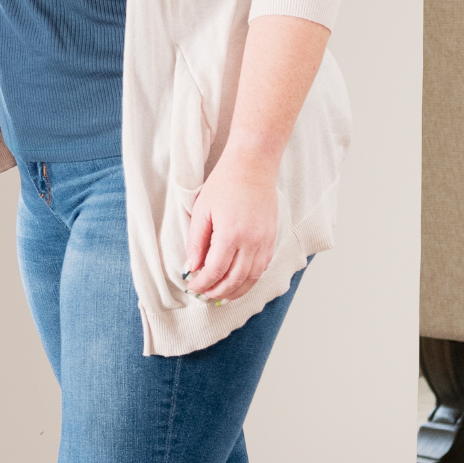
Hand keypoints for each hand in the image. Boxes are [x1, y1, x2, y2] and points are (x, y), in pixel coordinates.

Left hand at [185, 149, 279, 305]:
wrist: (253, 165)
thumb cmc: (224, 183)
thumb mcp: (202, 210)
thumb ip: (196, 242)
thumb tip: (191, 268)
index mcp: (230, 234)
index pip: (214, 271)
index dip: (201, 283)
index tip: (192, 287)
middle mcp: (251, 242)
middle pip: (234, 280)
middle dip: (217, 292)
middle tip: (204, 296)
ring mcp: (264, 242)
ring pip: (251, 278)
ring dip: (235, 291)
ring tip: (220, 295)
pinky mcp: (272, 239)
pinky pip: (262, 268)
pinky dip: (249, 280)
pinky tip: (238, 282)